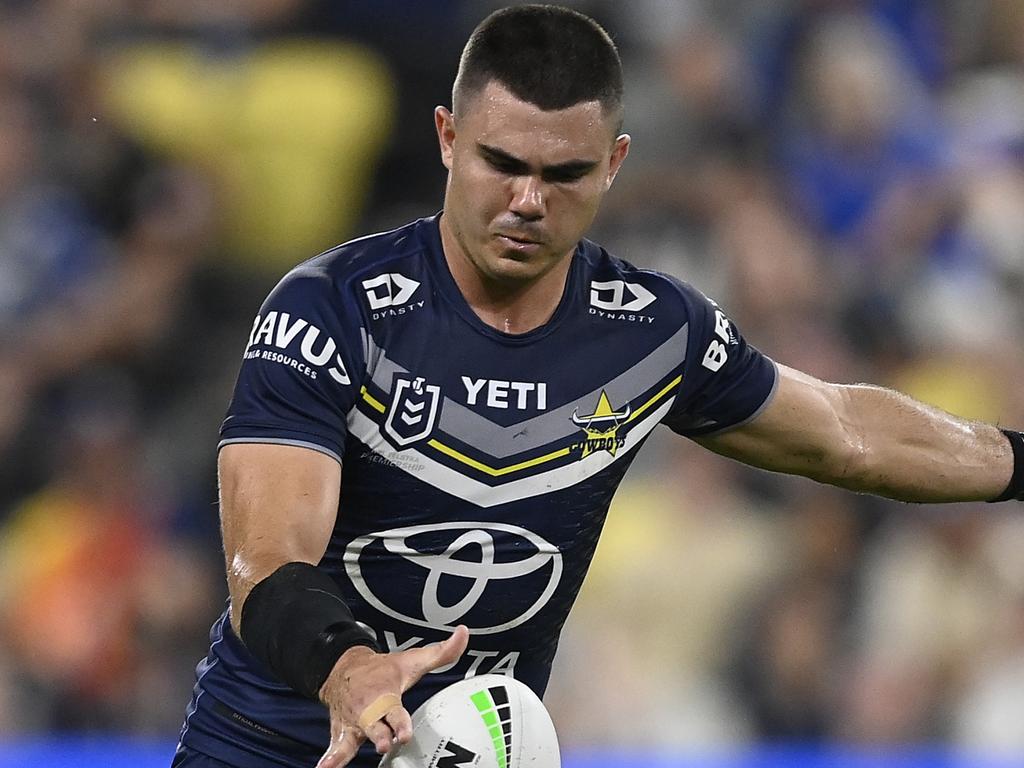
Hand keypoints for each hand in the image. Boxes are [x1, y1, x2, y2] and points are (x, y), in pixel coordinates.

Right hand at [315, 625, 469, 767]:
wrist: (342, 668)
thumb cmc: (382, 670)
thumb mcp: (411, 660)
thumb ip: (441, 653)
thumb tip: (464, 633)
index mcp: (385, 696)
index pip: (395, 711)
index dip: (400, 722)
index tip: (405, 733)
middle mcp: (367, 712)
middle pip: (374, 727)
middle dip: (379, 736)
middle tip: (385, 745)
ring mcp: (352, 723)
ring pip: (349, 740)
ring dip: (344, 752)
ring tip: (332, 765)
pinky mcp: (340, 732)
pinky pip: (334, 746)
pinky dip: (328, 758)